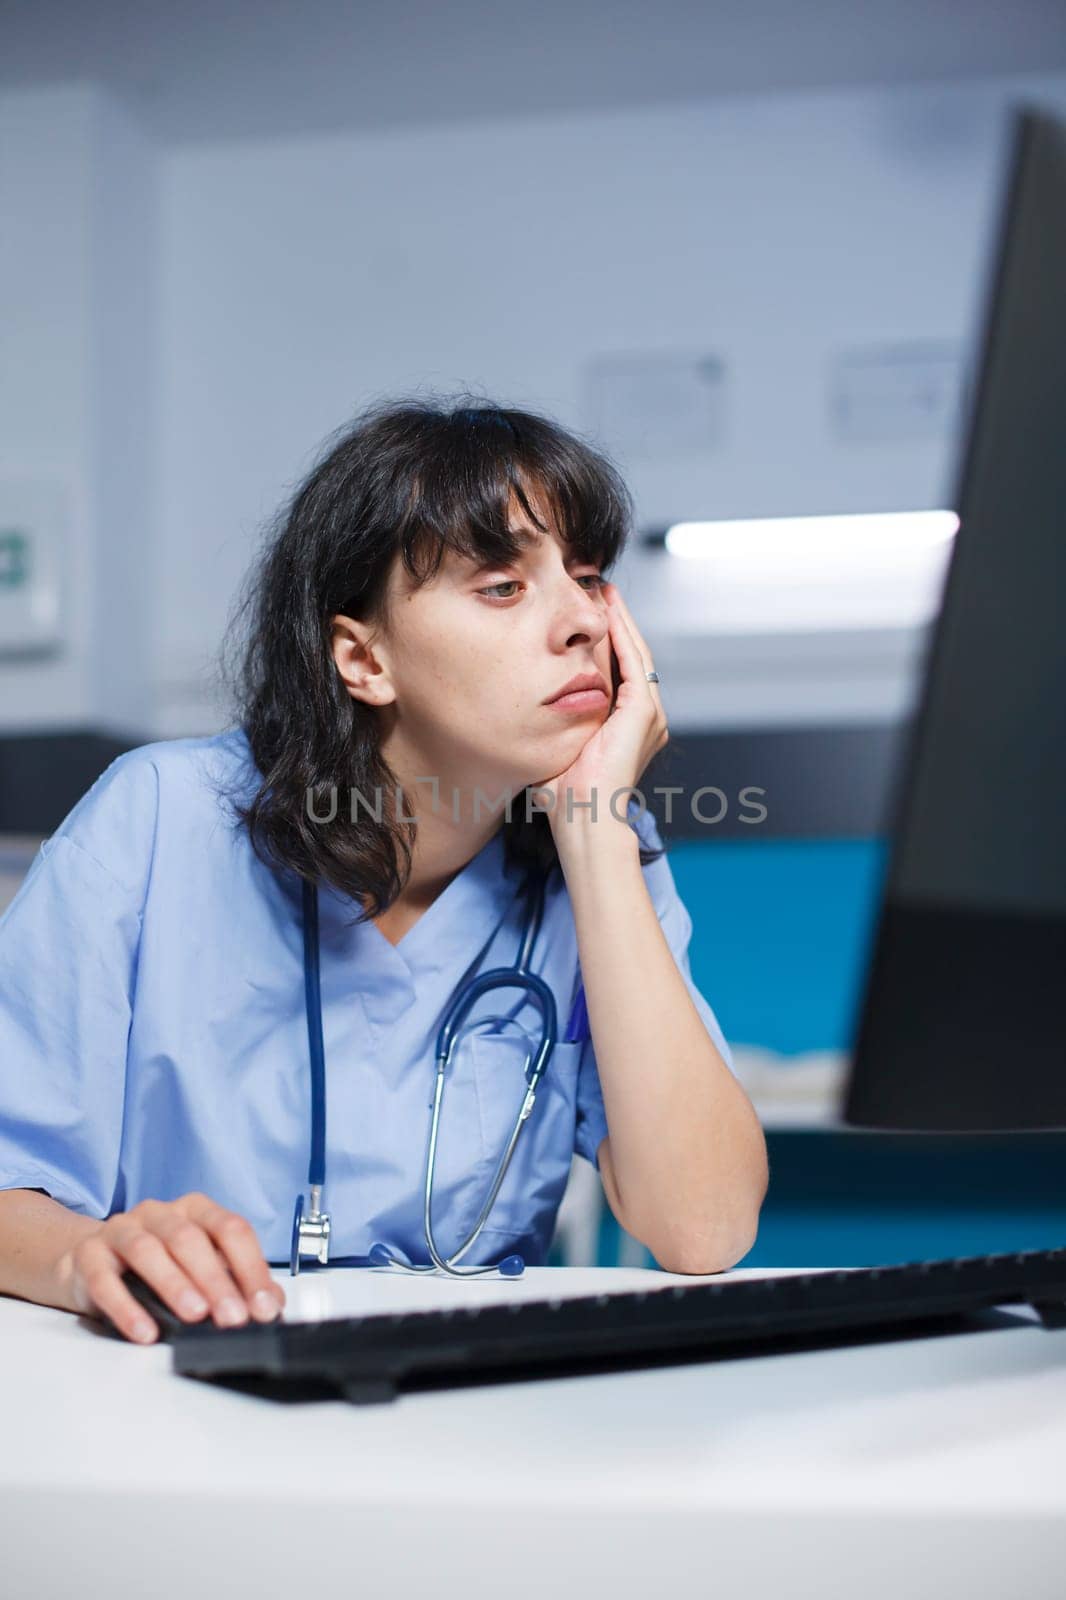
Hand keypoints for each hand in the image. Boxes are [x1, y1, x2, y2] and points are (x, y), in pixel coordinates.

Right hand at [60, 1191, 285, 1343]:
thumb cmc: (156, 1264)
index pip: (231, 1230)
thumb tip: (272, 1303)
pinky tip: (145, 1331)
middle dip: (215, 1280)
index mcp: (194, 1210)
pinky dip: (127, 1308)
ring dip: (174, 1284)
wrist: (89, 1260)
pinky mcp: (89, 1255)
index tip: (264, 1307)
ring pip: (148, 1250)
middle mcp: (159, 1213)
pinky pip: (105, 1279)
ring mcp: (121, 1229)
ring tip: (193, 1316)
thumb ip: (236, 1281)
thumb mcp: (200, 1267)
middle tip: (232, 1317)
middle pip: (190, 1238)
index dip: (252, 1268)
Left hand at [532, 582, 667, 831]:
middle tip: (601, 589)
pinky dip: (623, 635)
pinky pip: (634, 663)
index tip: (587, 614)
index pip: (618, 672)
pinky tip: (609, 612)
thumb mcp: (554, 748)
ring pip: (636, 653)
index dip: (605, 641)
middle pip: (632, 656)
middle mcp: (645, 718)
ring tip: (606, 592)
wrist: (583, 820)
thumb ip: (547, 725)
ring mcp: (649, 714)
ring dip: (621, 620)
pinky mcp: (643, 712)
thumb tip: (516, 711)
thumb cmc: (563, 798)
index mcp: (626, 726)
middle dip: (616, 621)